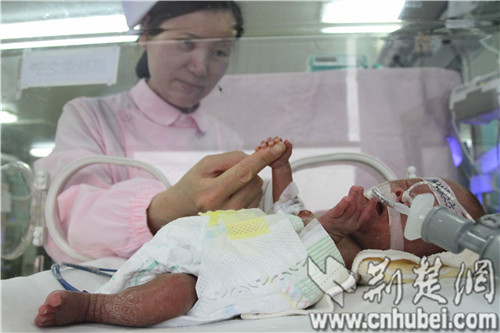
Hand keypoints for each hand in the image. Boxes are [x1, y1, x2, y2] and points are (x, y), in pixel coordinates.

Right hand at [147, 143, 285, 232]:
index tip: (279, 147)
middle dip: (249, 169)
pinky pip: (257, 197)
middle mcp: (225, 210)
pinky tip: (234, 194)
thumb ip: (232, 158)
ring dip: (249, 180)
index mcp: (212, 194)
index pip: (243, 172)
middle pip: (253, 179)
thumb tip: (257, 157)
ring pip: (257, 188)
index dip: (263, 158)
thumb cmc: (196, 182)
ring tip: (228, 186)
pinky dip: (249, 190)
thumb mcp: (206, 164)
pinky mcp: (242, 222)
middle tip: (228, 172)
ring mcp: (235, 219)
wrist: (185, 207)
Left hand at [318, 186, 377, 242]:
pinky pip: (339, 210)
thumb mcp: (347, 221)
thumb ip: (353, 212)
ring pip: (350, 208)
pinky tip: (347, 197)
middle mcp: (349, 224)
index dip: (370, 207)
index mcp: (355, 224)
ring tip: (355, 188)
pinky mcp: (331, 219)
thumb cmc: (335, 226)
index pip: (364, 215)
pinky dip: (343, 204)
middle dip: (360, 197)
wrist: (323, 234)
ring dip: (353, 197)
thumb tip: (359, 198)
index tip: (375, 199)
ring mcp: (341, 222)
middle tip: (361, 188)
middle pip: (357, 209)